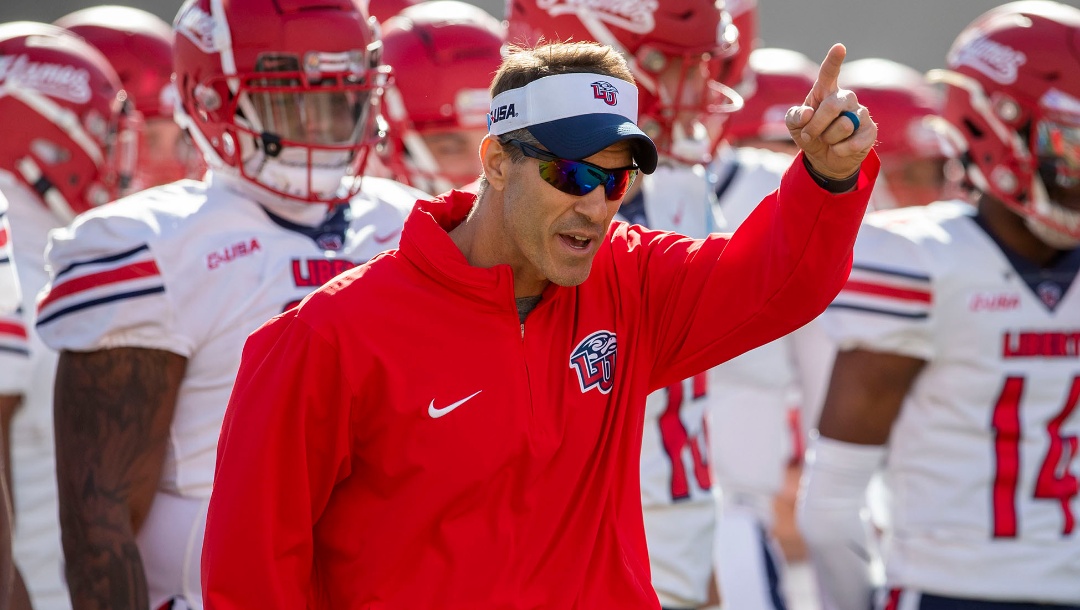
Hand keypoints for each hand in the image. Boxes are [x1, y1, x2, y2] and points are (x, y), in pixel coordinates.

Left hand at [786, 43, 875, 179]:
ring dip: (828, 139)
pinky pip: (854, 143)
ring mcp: (860, 113)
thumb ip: (795, 116)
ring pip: (844, 126)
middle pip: (832, 106)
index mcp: (825, 91)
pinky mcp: (870, 131)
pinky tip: (840, 148)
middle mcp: (846, 98)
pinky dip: (840, 150)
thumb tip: (807, 113)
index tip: (839, 48)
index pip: (829, 73)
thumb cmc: (810, 134)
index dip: (834, 61)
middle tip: (808, 135)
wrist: (825, 159)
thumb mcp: (794, 126)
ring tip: (829, 139)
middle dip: (815, 126)